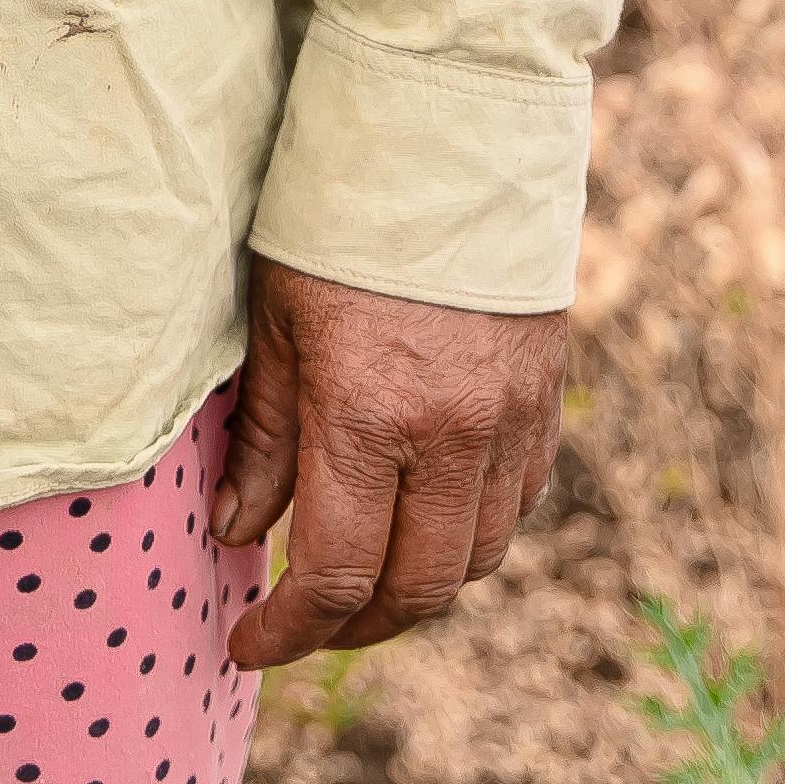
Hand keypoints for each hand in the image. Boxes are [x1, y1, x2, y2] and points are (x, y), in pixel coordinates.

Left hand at [210, 258, 567, 668]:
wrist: (449, 138)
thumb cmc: (338, 220)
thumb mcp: (275, 321)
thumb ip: (263, 437)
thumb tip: (239, 533)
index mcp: (369, 416)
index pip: (337, 573)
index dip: (290, 631)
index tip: (249, 645)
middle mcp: (452, 436)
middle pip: (416, 590)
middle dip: (353, 628)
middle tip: (303, 627)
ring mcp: (510, 423)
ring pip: (476, 561)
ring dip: (418, 592)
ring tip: (362, 586)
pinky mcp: (545, 402)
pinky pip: (517, 507)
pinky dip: (471, 537)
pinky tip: (426, 525)